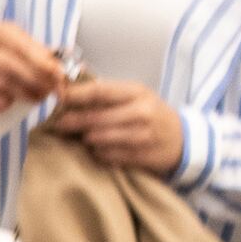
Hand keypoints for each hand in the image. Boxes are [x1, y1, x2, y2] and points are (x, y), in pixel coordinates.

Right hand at [0, 22, 68, 116]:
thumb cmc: (5, 51)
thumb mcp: (22, 43)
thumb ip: (43, 54)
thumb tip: (68, 67)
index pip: (23, 48)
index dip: (43, 64)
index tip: (59, 76)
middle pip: (12, 68)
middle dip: (36, 81)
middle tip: (52, 90)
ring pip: (2, 85)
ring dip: (25, 94)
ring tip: (38, 97)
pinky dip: (3, 104)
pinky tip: (12, 101)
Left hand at [58, 76, 184, 175]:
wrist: (183, 140)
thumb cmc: (151, 113)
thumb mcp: (135, 95)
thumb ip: (106, 91)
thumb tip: (69, 84)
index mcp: (136, 92)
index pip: (99, 91)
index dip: (75, 95)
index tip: (57, 97)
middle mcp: (141, 112)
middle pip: (95, 118)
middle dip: (72, 122)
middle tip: (58, 124)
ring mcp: (142, 136)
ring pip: (99, 140)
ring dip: (85, 140)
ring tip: (82, 137)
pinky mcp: (141, 156)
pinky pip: (108, 157)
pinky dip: (98, 154)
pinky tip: (99, 149)